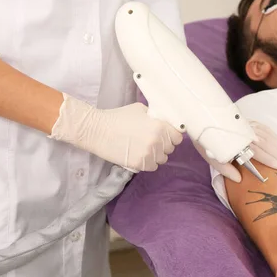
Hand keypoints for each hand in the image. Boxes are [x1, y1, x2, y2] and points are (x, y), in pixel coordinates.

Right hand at [49, 94, 182, 170]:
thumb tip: (165, 122)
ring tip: (144, 149)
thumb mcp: (141, 110)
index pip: (178, 137)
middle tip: (151, 141)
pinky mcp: (139, 164)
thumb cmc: (118, 117)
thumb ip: (156, 117)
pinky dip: (148, 163)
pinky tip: (139, 155)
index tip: (165, 136)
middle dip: (163, 145)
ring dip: (156, 155)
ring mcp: (149, 154)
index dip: (172, 136)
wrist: (97, 130)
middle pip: (170, 148)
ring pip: (162, 159)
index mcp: (160, 126)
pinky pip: (153, 167)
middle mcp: (157, 141)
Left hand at [196, 120, 276, 182]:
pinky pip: (266, 130)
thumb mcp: (211, 156)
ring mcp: (249, 125)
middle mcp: (246, 132)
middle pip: (267, 145)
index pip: (257, 151)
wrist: (203, 116)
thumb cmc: (207, 140)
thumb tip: (239, 179)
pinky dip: (275, 138)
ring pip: (269, 137)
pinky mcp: (250, 122)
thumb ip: (225, 168)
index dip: (270, 160)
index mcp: (237, 141)